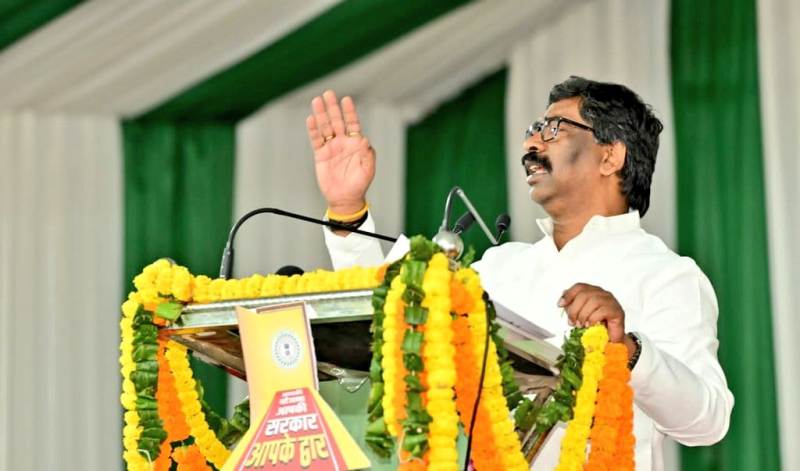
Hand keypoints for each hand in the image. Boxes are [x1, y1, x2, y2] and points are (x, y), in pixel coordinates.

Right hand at [306, 90, 374, 214]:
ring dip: (321, 114)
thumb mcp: (368, 170)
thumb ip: (368, 154)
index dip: (349, 112)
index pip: (352, 123)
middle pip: (336, 121)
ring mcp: (331, 147)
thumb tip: (364, 140)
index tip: (346, 99)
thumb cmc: (359, 184)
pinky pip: (316, 140)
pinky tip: (311, 119)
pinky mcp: (320, 155)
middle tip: (328, 93)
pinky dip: (313, 130)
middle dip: (333, 107)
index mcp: (355, 144)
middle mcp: (342, 142)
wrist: (345, 198)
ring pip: (325, 127)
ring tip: (317, 101)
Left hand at [559, 283, 625, 342]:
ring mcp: (611, 301)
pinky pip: (603, 311)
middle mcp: (603, 294)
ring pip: (593, 301)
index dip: (568, 294)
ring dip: (583, 314)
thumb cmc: (596, 325)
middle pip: (585, 294)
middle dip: (574, 309)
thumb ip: (572, 306)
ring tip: (581, 324)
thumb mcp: (580, 315)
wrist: (611, 339)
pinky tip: (590, 324)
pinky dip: (593, 318)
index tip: (560, 304)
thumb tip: (563, 301)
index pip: (579, 287)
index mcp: (593, 292)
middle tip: (572, 321)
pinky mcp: (617, 311)